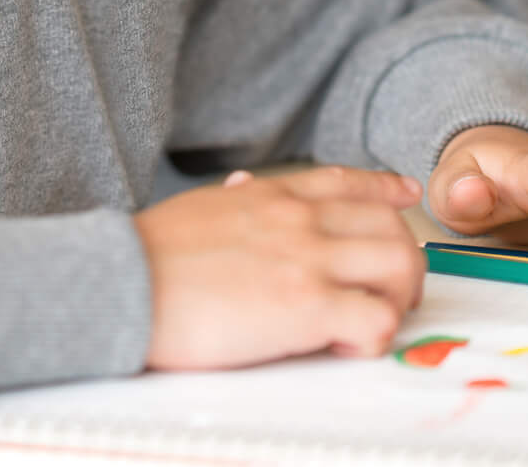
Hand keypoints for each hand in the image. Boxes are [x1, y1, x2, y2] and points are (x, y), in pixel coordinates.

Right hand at [135, 165, 425, 369]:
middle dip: (402, 260)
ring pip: (400, 265)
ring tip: (371, 321)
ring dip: (397, 298)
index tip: (405, 196)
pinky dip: (374, 338)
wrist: (122, 281)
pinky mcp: (307, 307)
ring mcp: (308, 260)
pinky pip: (376, 321)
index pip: (347, 182)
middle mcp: (300, 219)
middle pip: (390, 226)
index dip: (385, 191)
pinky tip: (345, 346)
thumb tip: (241, 193)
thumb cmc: (149, 255)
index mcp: (272, 195)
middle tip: (390, 292)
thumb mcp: (200, 208)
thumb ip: (235, 202)